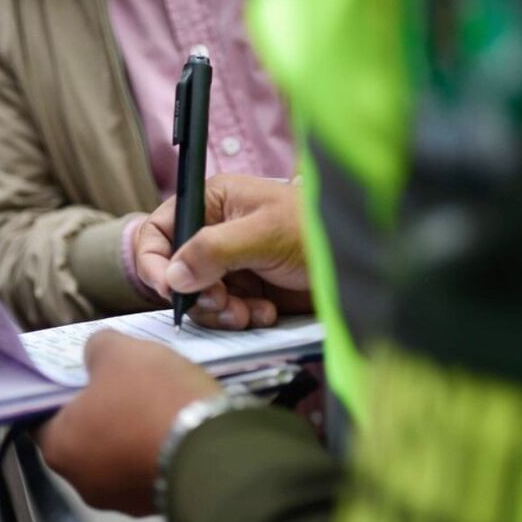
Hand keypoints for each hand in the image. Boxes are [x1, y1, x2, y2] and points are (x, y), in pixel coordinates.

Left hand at [37, 330, 220, 515]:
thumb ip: (95, 348)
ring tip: (155, 402)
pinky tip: (173, 425)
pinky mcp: (157, 505)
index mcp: (59, 448)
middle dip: (100, 412)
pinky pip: (147, 468)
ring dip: (130, 433)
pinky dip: (154, 449)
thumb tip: (93, 355)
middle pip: (82, 438)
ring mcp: (122, 500)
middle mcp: (82, 483)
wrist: (213, 451)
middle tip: (122, 384)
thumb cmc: (150, 398)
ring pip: (117, 456)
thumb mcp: (118, 351)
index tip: (81, 375)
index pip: (43, 417)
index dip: (61, 392)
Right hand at [136, 175, 310, 329]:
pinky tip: (266, 311)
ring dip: (220, 311)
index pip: (160, 230)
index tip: (169, 288)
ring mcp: (231, 264)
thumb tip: (173, 275)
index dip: (155, 260)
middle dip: (197, 293)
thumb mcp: (263, 234)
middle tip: (222, 301)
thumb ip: (213, 250)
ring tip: (250, 311)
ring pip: (199, 297)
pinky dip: (240, 318)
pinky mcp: (248, 291)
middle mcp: (216, 233)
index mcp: (213, 203)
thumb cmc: (318, 230)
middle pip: (176, 271)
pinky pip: (224, 312)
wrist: (366, 260)